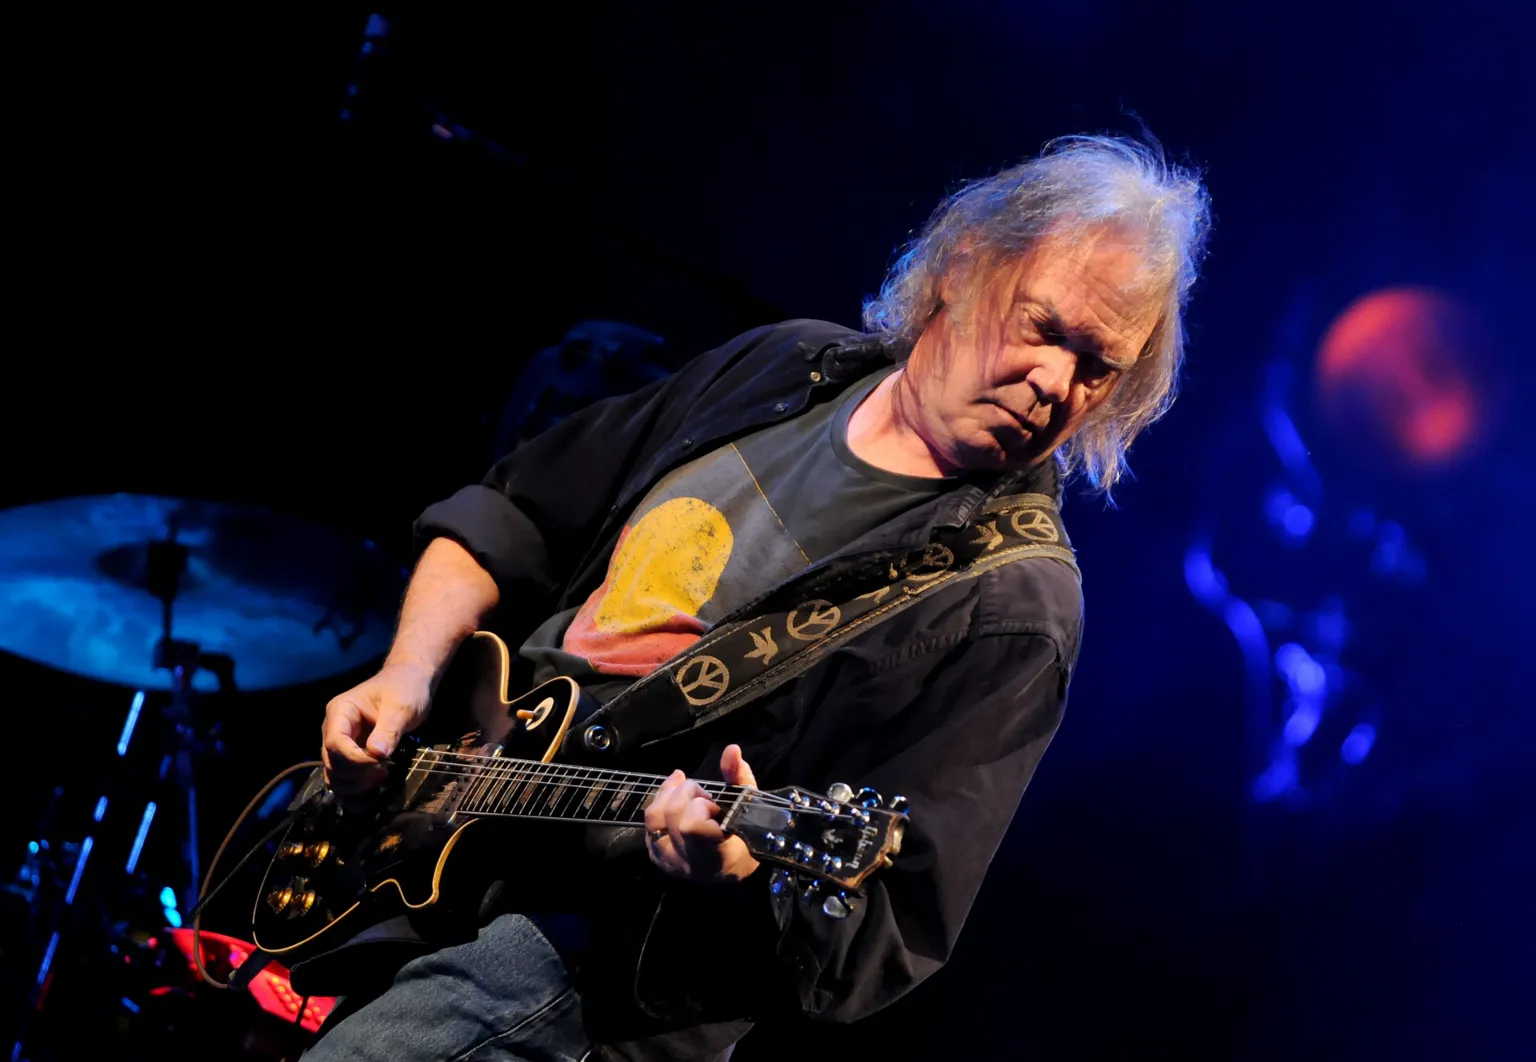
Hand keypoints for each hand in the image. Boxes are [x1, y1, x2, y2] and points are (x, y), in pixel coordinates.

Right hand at [321, 663, 432, 795]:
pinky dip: (356, 793)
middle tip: (385, 773)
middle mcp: (333, 729)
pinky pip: (345, 780)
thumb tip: (377, 754)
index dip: (355, 760)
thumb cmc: (405, 688)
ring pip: (335, 776)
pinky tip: (374, 797)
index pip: (335, 744)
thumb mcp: (402, 706)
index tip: (381, 765)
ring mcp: (341, 744)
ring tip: (383, 778)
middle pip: (332, 763)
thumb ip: (389, 729)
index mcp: (340, 712)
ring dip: (356, 787)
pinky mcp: (351, 756)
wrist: (410, 682)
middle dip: (357, 775)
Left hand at [644, 744, 760, 883]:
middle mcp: (687, 862)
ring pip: (653, 816)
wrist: (732, 870)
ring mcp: (668, 861)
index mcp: (714, 856)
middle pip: (671, 814)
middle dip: (688, 793)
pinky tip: (675, 799)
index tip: (715, 806)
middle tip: (704, 796)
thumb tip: (731, 749)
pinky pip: (648, 822)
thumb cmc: (745, 839)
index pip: (691, 826)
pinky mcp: (656, 856)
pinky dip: (660, 803)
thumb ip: (739, 777)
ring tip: (687, 792)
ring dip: (669, 794)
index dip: (701, 807)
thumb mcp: (748, 808)